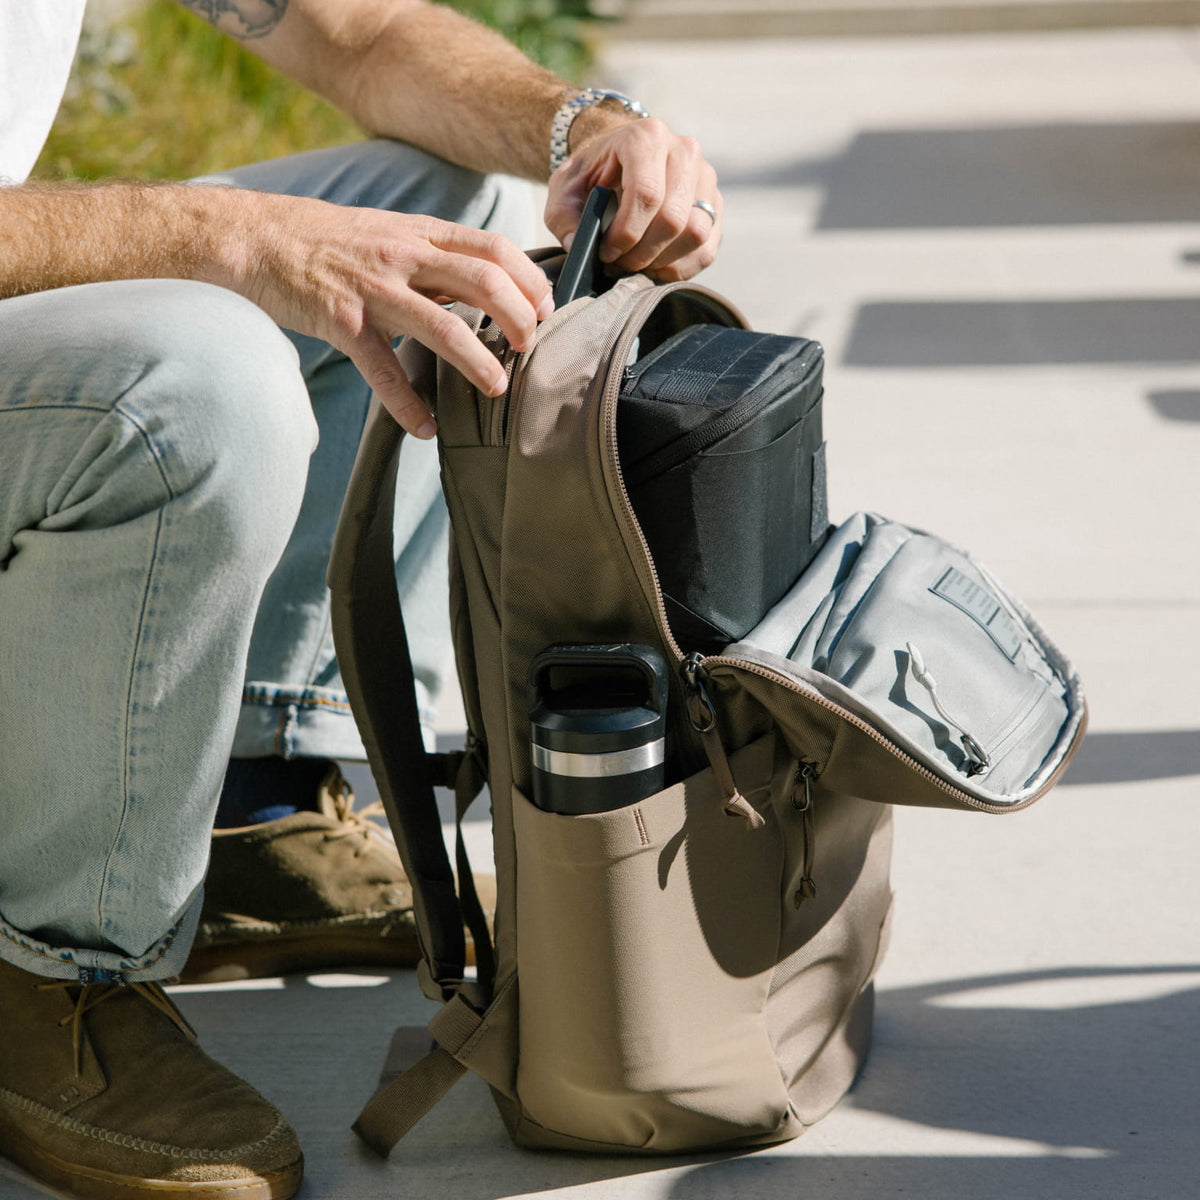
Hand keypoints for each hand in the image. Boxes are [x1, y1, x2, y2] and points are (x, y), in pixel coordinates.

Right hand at [220, 190, 553, 436]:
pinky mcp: (342, 322)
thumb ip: (434, 256)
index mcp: (420, 233)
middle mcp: (403, 256)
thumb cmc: (326, 240)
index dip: (530, 278)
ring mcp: (373, 289)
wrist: (256, 237)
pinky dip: (407, 404)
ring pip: (443, 325)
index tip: (548, 307)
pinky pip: (383, 370)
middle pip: (483, 281)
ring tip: (497, 388)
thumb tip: (483, 286)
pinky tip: (424, 428)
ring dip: (478, 362)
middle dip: (519, 318)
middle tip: (530, 348)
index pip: (493, 246)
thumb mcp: (389, 232)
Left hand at [543, 118, 721, 282]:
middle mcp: (684, 150)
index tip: (606, 252)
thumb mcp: (564, 189)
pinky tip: (655, 266)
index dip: (626, 234)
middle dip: (642, 253)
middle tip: (618, 264)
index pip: (647, 194)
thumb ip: (562, 217)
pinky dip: (680, 268)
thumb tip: (577, 245)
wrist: (619, 159)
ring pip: (696, 234)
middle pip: (673, 218)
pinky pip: (707, 248)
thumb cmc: (592, 174)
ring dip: (662, 262)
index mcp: (646, 137)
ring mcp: (705, 177)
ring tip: (635, 265)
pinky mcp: (715, 204)